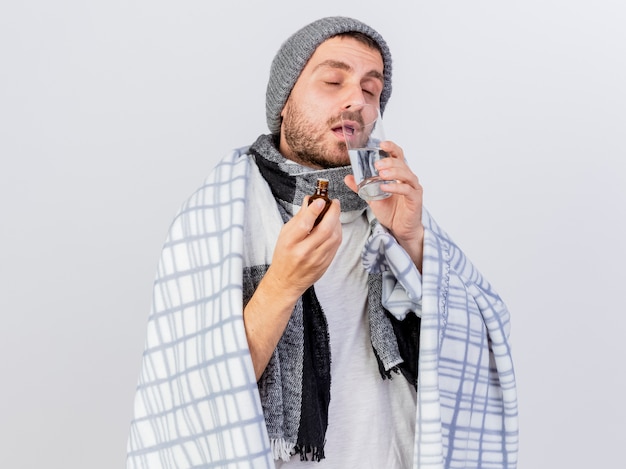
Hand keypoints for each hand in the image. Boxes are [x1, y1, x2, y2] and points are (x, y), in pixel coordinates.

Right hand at [244, 196, 340, 378]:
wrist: (286, 282)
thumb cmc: (283, 256)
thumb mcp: (285, 235)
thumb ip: (299, 218)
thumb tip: (310, 201)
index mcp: (290, 243)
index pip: (304, 224)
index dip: (314, 210)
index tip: (320, 200)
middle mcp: (304, 252)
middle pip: (324, 230)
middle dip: (333, 213)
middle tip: (334, 203)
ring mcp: (317, 260)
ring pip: (334, 237)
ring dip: (337, 222)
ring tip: (334, 212)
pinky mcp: (326, 264)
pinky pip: (336, 245)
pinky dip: (338, 233)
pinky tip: (335, 226)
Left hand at [344, 140, 423, 270]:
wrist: (401, 230)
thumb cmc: (391, 212)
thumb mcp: (372, 197)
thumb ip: (361, 187)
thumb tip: (348, 177)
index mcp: (399, 174)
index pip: (397, 155)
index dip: (391, 147)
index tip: (381, 143)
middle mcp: (408, 178)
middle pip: (401, 163)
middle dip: (388, 162)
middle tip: (376, 166)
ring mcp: (413, 188)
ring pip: (406, 174)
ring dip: (393, 172)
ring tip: (380, 174)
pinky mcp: (415, 199)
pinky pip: (406, 190)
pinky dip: (395, 187)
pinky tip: (385, 187)